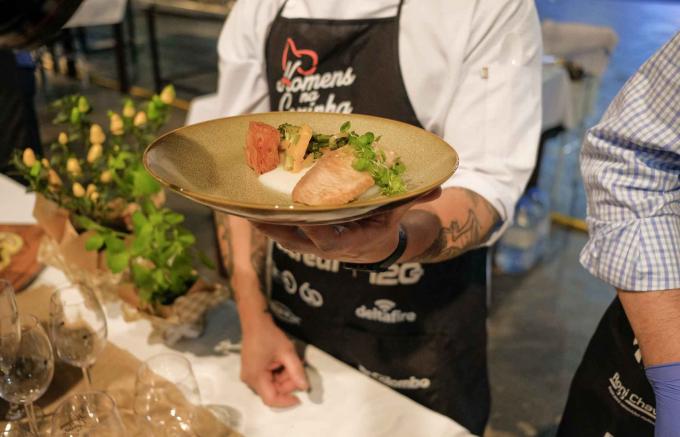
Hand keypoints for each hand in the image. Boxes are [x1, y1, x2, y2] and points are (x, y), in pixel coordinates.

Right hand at [240, 317, 308, 407]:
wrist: (255, 321)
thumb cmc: (268, 335)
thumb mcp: (286, 352)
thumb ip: (296, 371)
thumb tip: (305, 387)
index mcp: (255, 377)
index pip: (271, 399)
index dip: (286, 401)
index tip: (300, 398)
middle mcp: (250, 379)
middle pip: (273, 390)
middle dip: (288, 382)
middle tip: (299, 366)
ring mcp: (250, 374)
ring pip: (272, 384)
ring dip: (285, 375)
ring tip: (293, 360)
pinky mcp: (253, 369)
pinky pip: (268, 377)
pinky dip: (279, 372)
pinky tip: (286, 360)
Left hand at [252, 188, 440, 263]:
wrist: (376, 247)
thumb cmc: (385, 224)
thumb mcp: (399, 213)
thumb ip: (413, 199)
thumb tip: (437, 187)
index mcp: (351, 242)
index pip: (327, 239)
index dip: (312, 230)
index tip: (297, 216)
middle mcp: (328, 246)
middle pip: (296, 239)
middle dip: (274, 226)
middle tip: (253, 209)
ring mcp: (314, 245)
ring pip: (284, 238)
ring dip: (264, 224)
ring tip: (241, 207)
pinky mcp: (305, 240)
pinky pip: (282, 233)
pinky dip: (268, 222)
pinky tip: (251, 207)